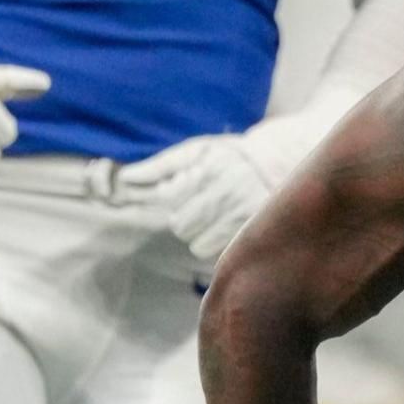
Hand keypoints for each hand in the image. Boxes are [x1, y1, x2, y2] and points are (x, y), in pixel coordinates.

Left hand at [119, 133, 279, 261]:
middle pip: (181, 227)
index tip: (190, 191)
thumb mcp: (195, 150)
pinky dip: (220, 245)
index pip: (169, 202)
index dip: (175, 200)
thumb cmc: (229, 156)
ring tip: (217, 219)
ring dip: (202, 237)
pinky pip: (220, 253)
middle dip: (186, 220)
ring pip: (198, 246)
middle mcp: (224, 193)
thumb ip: (160, 166)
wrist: (278, 163)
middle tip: (203, 207)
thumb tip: (125, 177)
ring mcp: (242, 215)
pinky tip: (230, 228)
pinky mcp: (254, 232)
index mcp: (206, 171)